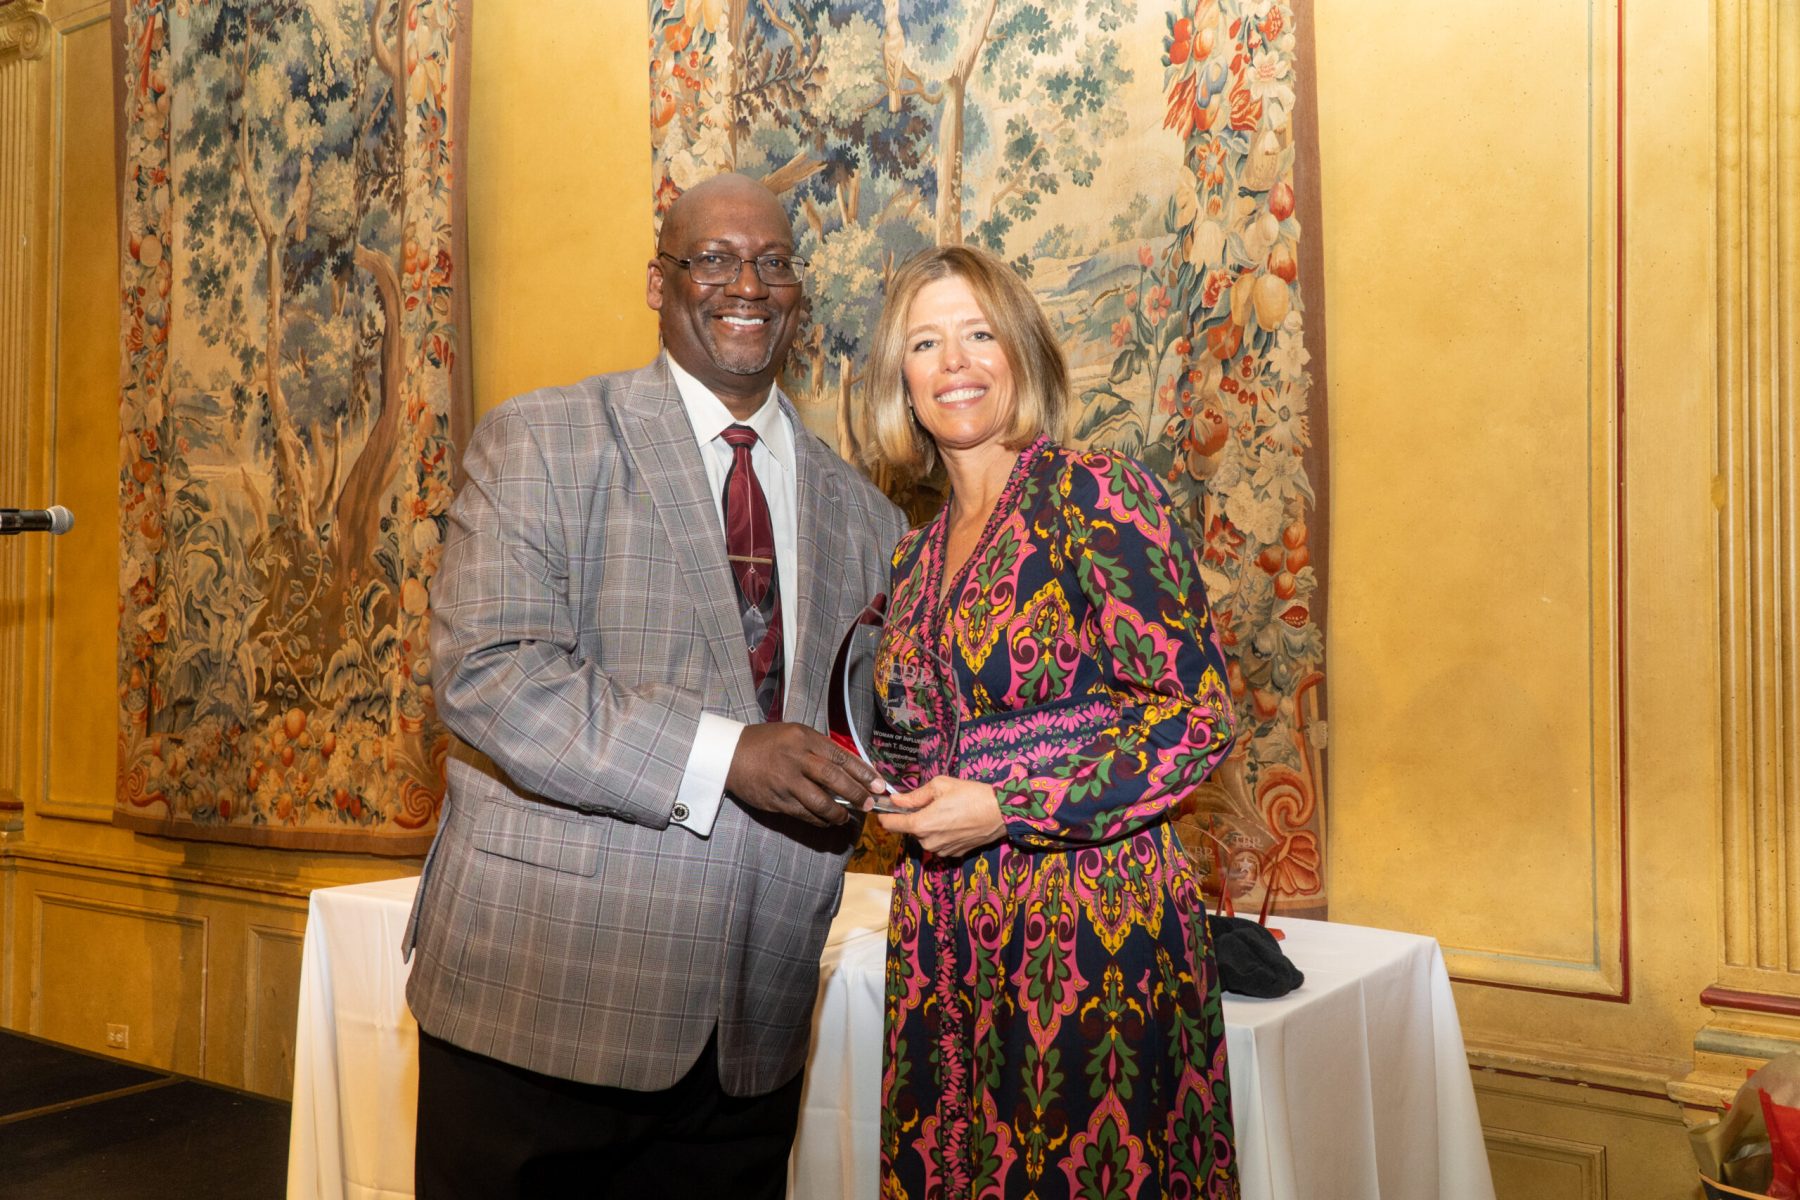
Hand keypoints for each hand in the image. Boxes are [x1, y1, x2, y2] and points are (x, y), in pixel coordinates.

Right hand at [725, 723, 887, 826]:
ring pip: (819, 802)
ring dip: (838, 813)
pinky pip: (803, 814)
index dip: (863, 772)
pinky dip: (819, 820)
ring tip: (846, 818)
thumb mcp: (794, 734)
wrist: (729, 754)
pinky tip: (827, 821)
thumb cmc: (767, 743)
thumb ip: (819, 748)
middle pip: (833, 779)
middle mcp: (796, 758)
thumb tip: (849, 769)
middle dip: (856, 794)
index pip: (841, 756)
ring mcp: (785, 781)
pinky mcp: (776, 800)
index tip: (878, 784)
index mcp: (804, 738)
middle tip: (868, 804)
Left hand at [876, 775, 1005, 856]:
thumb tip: (896, 800)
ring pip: (925, 836)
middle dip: (915, 816)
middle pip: (909, 829)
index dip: (885, 814)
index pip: (890, 825)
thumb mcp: (940, 785)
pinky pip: (939, 842)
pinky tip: (955, 821)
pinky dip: (942, 833)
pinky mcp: (953, 854)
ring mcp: (941, 851)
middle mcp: (928, 842)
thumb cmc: (971, 795)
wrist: (1000, 813)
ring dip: (929, 825)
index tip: (886, 807)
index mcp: (921, 825)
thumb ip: (914, 795)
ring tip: (947, 810)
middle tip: (932, 802)